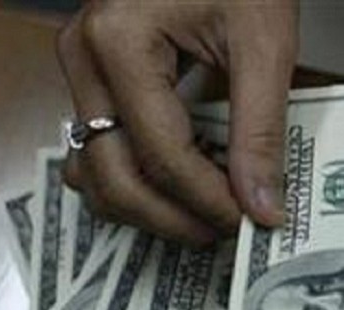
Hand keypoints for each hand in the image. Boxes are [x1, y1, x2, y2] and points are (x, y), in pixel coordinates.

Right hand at [57, 0, 297, 245]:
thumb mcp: (263, 45)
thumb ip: (261, 131)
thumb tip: (262, 208)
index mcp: (119, 42)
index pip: (162, 155)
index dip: (209, 202)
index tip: (250, 223)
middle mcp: (83, 59)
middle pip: (112, 177)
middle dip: (172, 219)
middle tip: (225, 232)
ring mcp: (80, 70)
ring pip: (95, 173)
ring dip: (148, 208)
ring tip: (206, 214)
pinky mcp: (92, 80)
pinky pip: (99, 151)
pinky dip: (136, 181)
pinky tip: (183, 185)